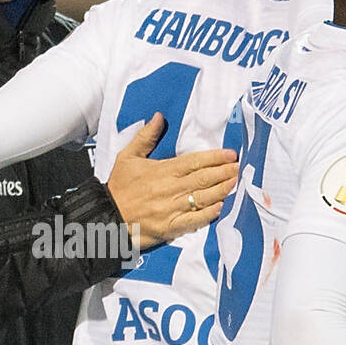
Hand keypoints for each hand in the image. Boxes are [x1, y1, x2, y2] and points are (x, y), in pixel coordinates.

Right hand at [106, 113, 237, 251]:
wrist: (106, 215)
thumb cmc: (118, 186)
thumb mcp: (127, 157)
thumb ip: (146, 137)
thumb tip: (159, 117)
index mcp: (162, 170)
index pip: (194, 161)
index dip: (215, 157)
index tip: (231, 154)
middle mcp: (170, 189)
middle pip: (203, 178)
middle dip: (224, 172)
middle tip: (240, 167)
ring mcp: (171, 209)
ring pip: (202, 197)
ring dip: (222, 190)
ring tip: (235, 182)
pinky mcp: (170, 227)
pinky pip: (193, 220)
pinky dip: (208, 213)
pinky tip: (220, 207)